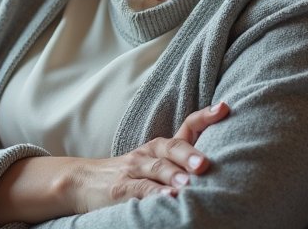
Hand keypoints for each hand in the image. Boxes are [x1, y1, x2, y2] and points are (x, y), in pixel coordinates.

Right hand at [70, 101, 229, 209]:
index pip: (186, 127)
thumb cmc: (127, 176)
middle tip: (205, 164)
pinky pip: (139, 189)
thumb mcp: (152, 166)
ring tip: (188, 185)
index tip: (225, 108)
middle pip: (170, 148)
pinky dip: (154, 194)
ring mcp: (132, 170)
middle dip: (189, 154)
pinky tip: (167, 199)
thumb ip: (178, 165)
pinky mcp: (120, 189)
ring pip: (155, 169)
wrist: (82, 181)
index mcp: (159, 148)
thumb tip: (218, 169)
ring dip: (172, 175)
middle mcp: (147, 155)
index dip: (205, 117)